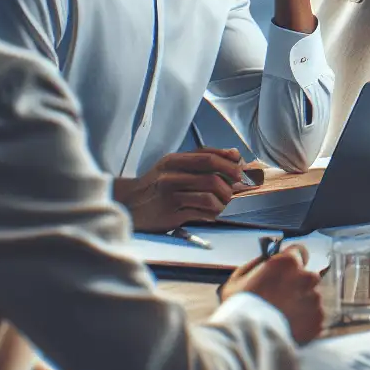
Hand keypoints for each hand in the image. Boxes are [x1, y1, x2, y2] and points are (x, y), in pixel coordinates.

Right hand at [114, 148, 244, 231]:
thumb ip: (202, 158)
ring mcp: (170, 197)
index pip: (208, 157)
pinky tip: (212, 213)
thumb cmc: (157, 184)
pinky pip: (202, 214)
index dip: (229, 164)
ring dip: (223, 203)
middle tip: (235, 190)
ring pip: (209, 198)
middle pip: (212, 178)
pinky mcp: (171, 215)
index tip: (241, 171)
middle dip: (230, 186)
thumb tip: (235, 154)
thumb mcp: (174, 165)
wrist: (128, 204)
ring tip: (223, 204)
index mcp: (173, 161)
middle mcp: (170, 176)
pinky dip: (213, 214)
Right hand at [222, 246, 324, 343]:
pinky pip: (313, 316)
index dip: (292, 260)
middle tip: (279, 299)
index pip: (299, 251)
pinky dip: (304, 321)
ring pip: (311, 298)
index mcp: (288, 263)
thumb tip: (268, 259)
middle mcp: (307, 277)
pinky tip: (288, 327)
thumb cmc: (239, 308)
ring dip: (300, 304)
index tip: (286, 270)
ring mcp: (315, 299)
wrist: (249, 340)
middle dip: (296, 285)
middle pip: (306, 277)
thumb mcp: (238, 278)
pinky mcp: (319, 319)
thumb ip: (257, 264)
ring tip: (281, 317)